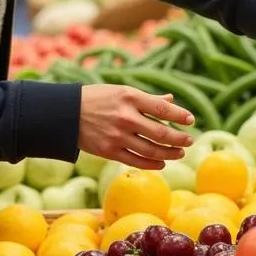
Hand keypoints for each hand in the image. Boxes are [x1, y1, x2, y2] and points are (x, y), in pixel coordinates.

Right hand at [78, 85, 194, 170]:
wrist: (66, 113)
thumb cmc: (97, 99)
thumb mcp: (121, 92)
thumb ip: (147, 99)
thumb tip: (170, 101)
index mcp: (129, 97)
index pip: (162, 109)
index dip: (179, 116)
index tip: (190, 120)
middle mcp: (125, 117)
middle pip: (160, 133)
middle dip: (179, 139)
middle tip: (189, 141)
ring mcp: (117, 135)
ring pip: (151, 150)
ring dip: (169, 153)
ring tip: (179, 153)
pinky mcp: (109, 150)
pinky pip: (136, 160)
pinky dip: (152, 163)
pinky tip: (161, 163)